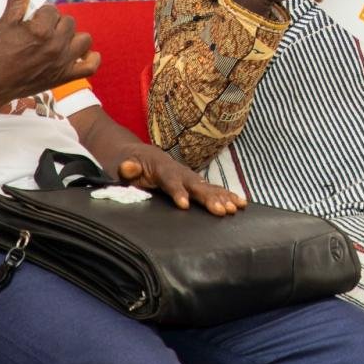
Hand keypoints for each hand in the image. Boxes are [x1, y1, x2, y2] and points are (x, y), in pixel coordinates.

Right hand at [0, 0, 97, 102]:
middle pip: (68, 22)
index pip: (51, 10)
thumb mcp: (3, 25)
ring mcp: (63, 63)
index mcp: (40, 31)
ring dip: (72, 37)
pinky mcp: (65, 77)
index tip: (32, 21)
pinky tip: (81, 53)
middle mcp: (55, 46)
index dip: (40, 13)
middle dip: (55, 23)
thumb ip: (17, 2)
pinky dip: (91, 58)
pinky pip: (91, 66)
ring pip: (84, 39)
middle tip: (40, 31)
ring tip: (57, 40)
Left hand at [116, 143, 245, 215]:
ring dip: (223, 197)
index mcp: (162, 169)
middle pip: (196, 185)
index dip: (177, 192)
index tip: (184, 205)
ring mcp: (190, 176)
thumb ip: (127, 168)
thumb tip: (127, 167)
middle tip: (223, 210)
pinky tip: (241, 204)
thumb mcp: (122, 165)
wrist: (140, 154)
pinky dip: (227, 195)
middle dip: (210, 198)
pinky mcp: (195, 182)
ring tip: (236, 208)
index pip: (170, 181)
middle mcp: (180, 172)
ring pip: (208, 187)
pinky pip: (213, 189)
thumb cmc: (130, 163)